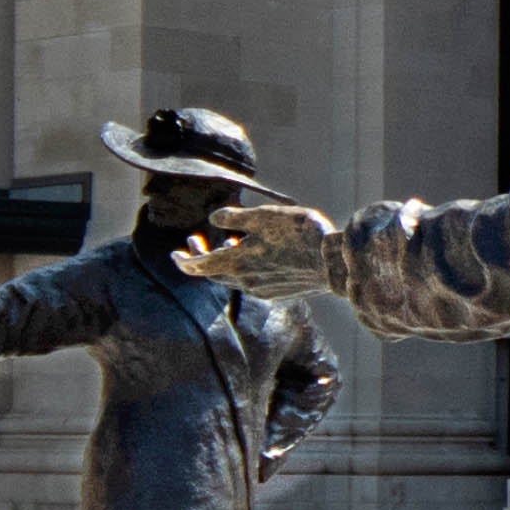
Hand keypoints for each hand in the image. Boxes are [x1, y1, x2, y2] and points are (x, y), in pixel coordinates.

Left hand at [192, 201, 343, 294]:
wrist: (333, 262)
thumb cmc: (299, 234)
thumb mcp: (263, 216)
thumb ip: (235, 218)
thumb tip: (213, 218)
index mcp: (236, 264)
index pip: (197, 267)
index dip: (183, 260)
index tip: (175, 252)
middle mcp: (244, 282)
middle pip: (213, 274)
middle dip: (200, 258)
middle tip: (195, 240)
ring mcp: (261, 290)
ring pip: (232, 279)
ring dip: (224, 262)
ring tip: (229, 243)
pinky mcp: (278, 293)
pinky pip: (251, 283)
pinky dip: (243, 269)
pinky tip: (256, 255)